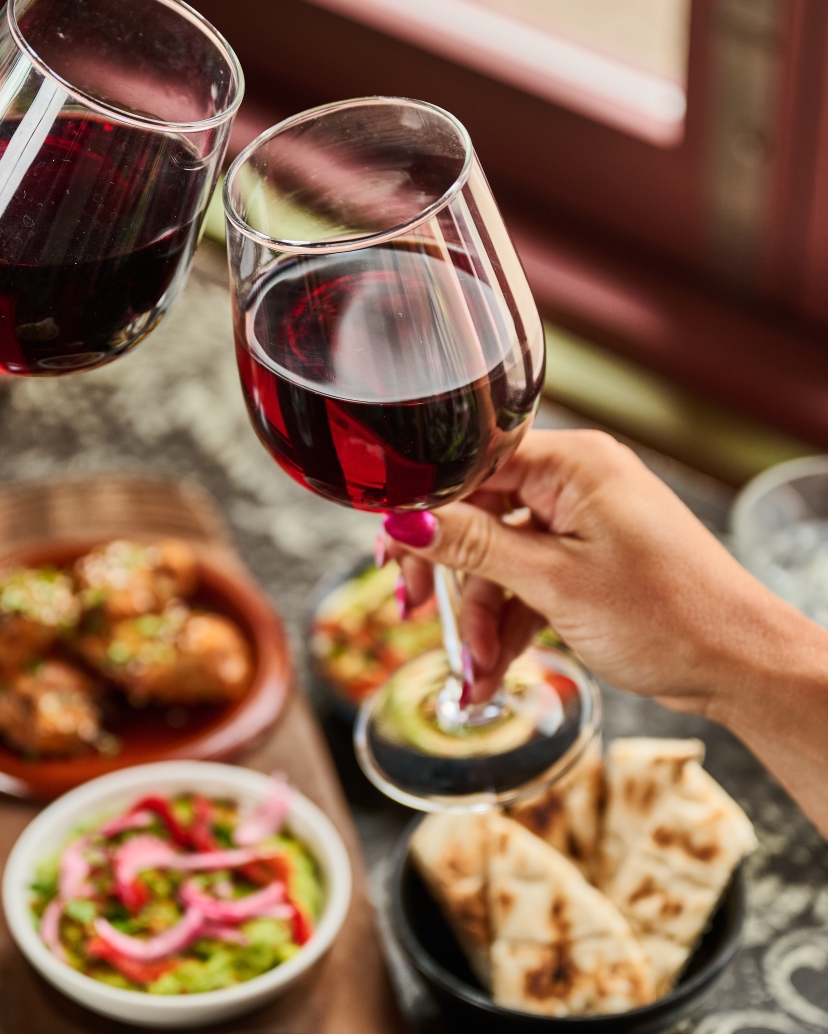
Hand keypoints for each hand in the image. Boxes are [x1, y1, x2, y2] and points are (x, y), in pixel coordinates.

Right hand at [383, 429, 794, 713]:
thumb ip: (474, 546)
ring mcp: (580, 522)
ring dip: (481, 616)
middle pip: (478, 515)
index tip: (392, 553)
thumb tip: (405, 522)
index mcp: (572, 463)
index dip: (425, 510)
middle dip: (452, 577)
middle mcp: (574, 482)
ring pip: (498, 557)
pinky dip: (509, 621)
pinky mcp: (585, 558)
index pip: (470, 467)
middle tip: (415, 611)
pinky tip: (492, 666)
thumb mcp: (554, 582)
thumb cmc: (668, 615)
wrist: (741, 666)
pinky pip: (526, 579)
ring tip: (475, 670)